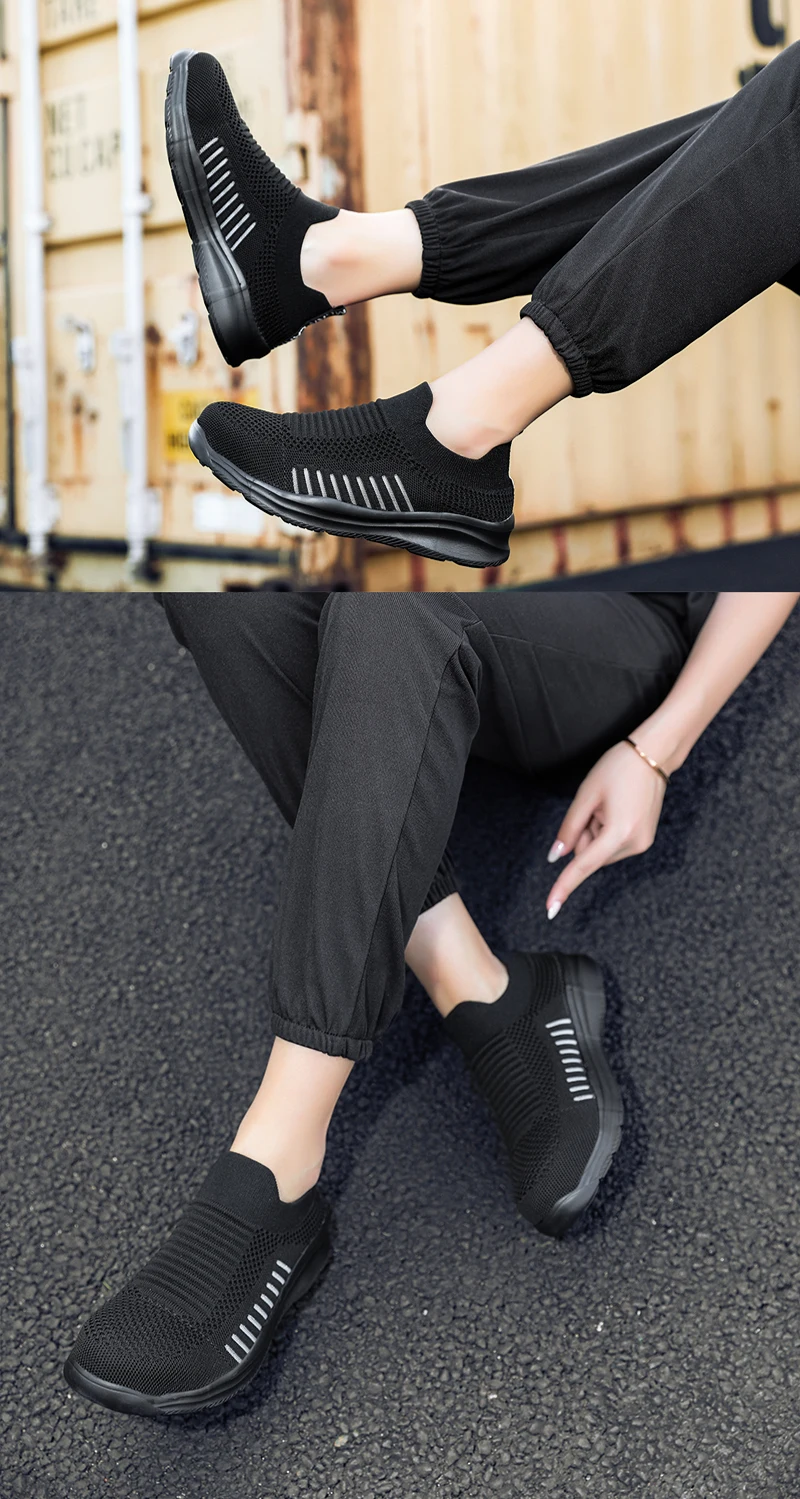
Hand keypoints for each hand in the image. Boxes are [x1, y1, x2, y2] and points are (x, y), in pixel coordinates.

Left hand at [545, 741, 666, 917]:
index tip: (550, 908)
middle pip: (589, 855)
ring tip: (609, 804)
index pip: (583, 865)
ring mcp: (642, 844)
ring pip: (599, 851)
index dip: (564, 886)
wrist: (653, 755)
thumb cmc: (619, 769)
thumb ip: (569, 828)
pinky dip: (605, 831)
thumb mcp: (587, 795)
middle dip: (583, 835)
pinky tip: (615, 808)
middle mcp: (634, 845)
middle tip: (594, 806)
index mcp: (619, 833)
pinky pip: (611, 845)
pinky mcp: (644, 840)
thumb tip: (557, 856)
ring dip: (595, 831)